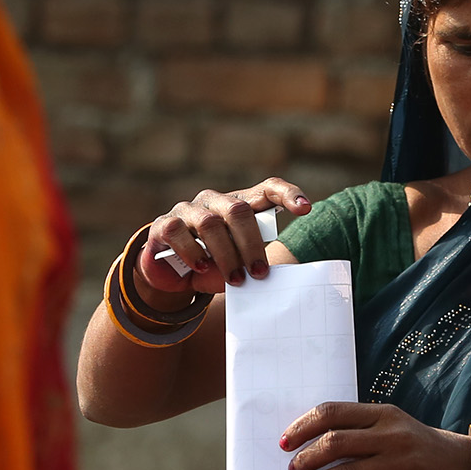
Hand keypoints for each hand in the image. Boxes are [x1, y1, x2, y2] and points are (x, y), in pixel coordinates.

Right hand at [136, 177, 312, 299]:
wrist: (170, 275)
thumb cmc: (212, 266)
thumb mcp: (235, 266)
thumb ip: (248, 264)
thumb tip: (262, 275)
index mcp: (240, 205)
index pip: (268, 189)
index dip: (288, 194)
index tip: (305, 209)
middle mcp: (215, 201)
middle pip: (239, 210)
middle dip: (251, 244)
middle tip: (259, 274)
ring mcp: (188, 209)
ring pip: (211, 223)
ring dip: (226, 255)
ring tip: (234, 280)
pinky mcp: (165, 224)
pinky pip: (180, 232)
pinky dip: (193, 253)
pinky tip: (201, 269)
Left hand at [279, 403, 470, 469]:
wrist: (469, 469)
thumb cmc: (422, 447)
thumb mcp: (396, 426)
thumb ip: (361, 430)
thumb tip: (311, 446)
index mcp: (385, 414)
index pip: (333, 412)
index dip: (302, 427)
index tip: (285, 441)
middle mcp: (392, 436)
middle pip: (335, 442)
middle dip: (306, 457)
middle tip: (292, 469)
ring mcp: (401, 466)